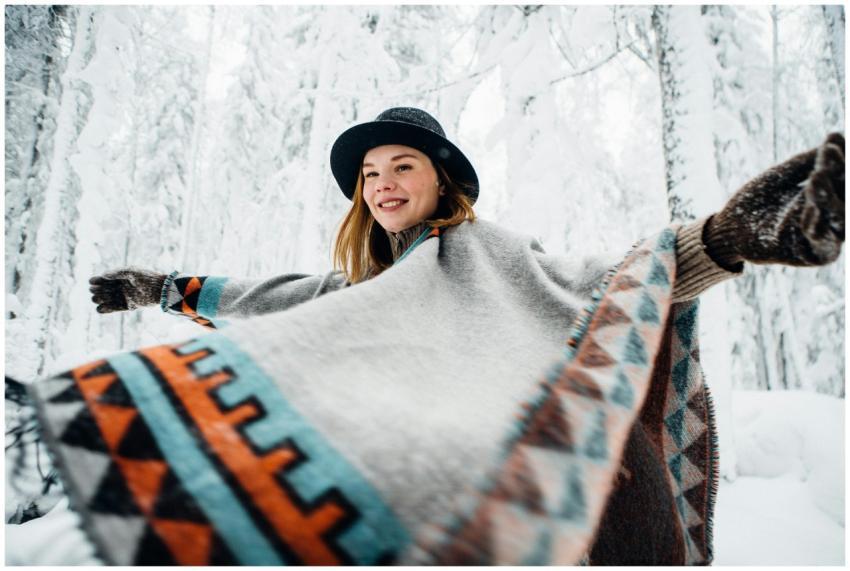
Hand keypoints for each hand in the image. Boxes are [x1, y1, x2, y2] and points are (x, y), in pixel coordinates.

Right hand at [88, 267, 166, 312]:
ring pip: (103, 300)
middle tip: (99, 290)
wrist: (160, 289)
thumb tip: (102, 276)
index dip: (95, 281)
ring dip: (99, 299)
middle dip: (96, 290)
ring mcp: (123, 297)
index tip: (93, 282)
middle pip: (100, 290)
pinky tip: (100, 307)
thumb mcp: (130, 271)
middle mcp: (120, 287)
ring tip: (101, 298)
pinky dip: (104, 309)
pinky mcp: (128, 306)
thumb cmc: (146, 278)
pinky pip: (112, 309)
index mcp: (119, 277)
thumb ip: (116, 273)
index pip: (102, 279)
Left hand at [704, 133, 844, 267]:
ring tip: (816, 176)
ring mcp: (823, 236)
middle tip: (829, 152)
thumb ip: (806, 163)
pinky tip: (809, 210)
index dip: (839, 160)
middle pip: (845, 196)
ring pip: (838, 220)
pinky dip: (816, 226)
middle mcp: (831, 216)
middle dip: (839, 173)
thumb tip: (836, 139)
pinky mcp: (809, 255)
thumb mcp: (781, 177)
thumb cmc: (756, 201)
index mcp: (828, 195)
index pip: (841, 176)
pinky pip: (820, 243)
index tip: (833, 139)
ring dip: (828, 197)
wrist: (729, 228)